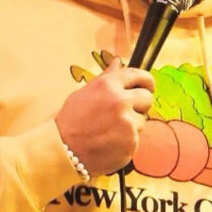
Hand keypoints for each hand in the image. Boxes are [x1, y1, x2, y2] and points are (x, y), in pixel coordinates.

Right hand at [55, 58, 154, 176]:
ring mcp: (128, 122)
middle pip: (147, 98)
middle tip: (126, 113)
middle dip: (140, 105)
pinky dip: (127, 141)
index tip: (148, 86)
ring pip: (142, 120)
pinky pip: (137, 138)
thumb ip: (106, 77)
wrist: (64, 150)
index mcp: (109, 85)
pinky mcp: (131, 142)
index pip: (139, 75)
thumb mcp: (85, 92)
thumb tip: (118, 61)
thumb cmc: (71, 121)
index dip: (147, 81)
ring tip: (109, 131)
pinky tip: (110, 142)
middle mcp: (120, 101)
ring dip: (131, 125)